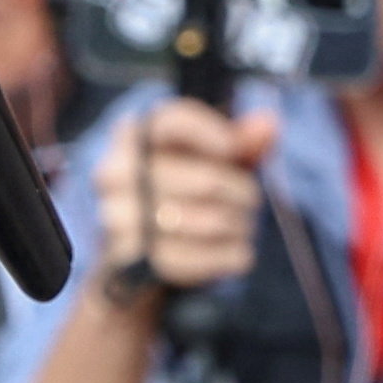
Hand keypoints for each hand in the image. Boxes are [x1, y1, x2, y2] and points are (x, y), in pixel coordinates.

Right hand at [89, 94, 270, 298]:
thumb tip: (269, 124)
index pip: (172, 122)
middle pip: (207, 181)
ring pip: (208, 223)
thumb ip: (241, 141)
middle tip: (251, 201)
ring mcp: (116, 217)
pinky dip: (228, 258)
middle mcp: (113, 171)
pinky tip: (239, 254)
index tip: (234, 148)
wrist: (138, 253)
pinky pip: (197, 260)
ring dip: (239, 227)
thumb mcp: (211, 161)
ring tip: (243, 227)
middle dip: (243, 194)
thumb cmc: (181, 191)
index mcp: (132, 135)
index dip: (212, 133)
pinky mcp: (130, 260)